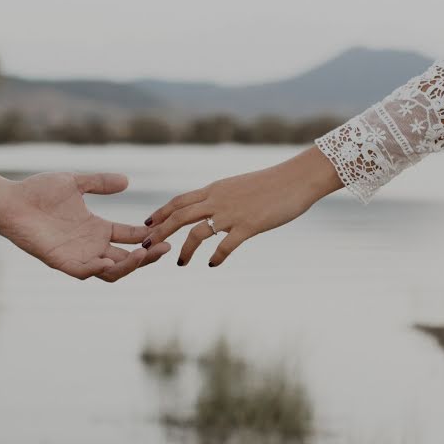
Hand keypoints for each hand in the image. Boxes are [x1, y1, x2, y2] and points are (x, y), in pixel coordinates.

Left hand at [0, 171, 170, 280]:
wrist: (9, 201)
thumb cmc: (38, 191)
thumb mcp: (75, 183)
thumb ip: (99, 183)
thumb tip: (127, 181)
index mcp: (97, 228)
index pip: (130, 237)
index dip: (148, 237)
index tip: (166, 230)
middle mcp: (90, 245)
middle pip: (127, 258)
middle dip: (148, 256)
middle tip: (166, 248)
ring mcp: (77, 255)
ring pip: (111, 271)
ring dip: (129, 265)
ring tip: (144, 254)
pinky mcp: (61, 261)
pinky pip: (84, 272)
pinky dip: (99, 269)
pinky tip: (111, 261)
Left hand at [142, 146, 341, 266]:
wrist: (296, 179)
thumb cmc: (271, 184)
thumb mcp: (238, 187)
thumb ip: (222, 197)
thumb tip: (211, 209)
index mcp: (215, 190)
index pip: (179, 201)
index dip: (161, 213)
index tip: (147, 225)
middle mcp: (218, 200)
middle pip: (179, 216)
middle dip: (160, 232)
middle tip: (146, 246)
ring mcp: (232, 213)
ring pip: (198, 232)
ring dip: (185, 249)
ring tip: (180, 263)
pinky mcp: (249, 225)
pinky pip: (226, 244)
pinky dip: (216, 256)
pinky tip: (212, 265)